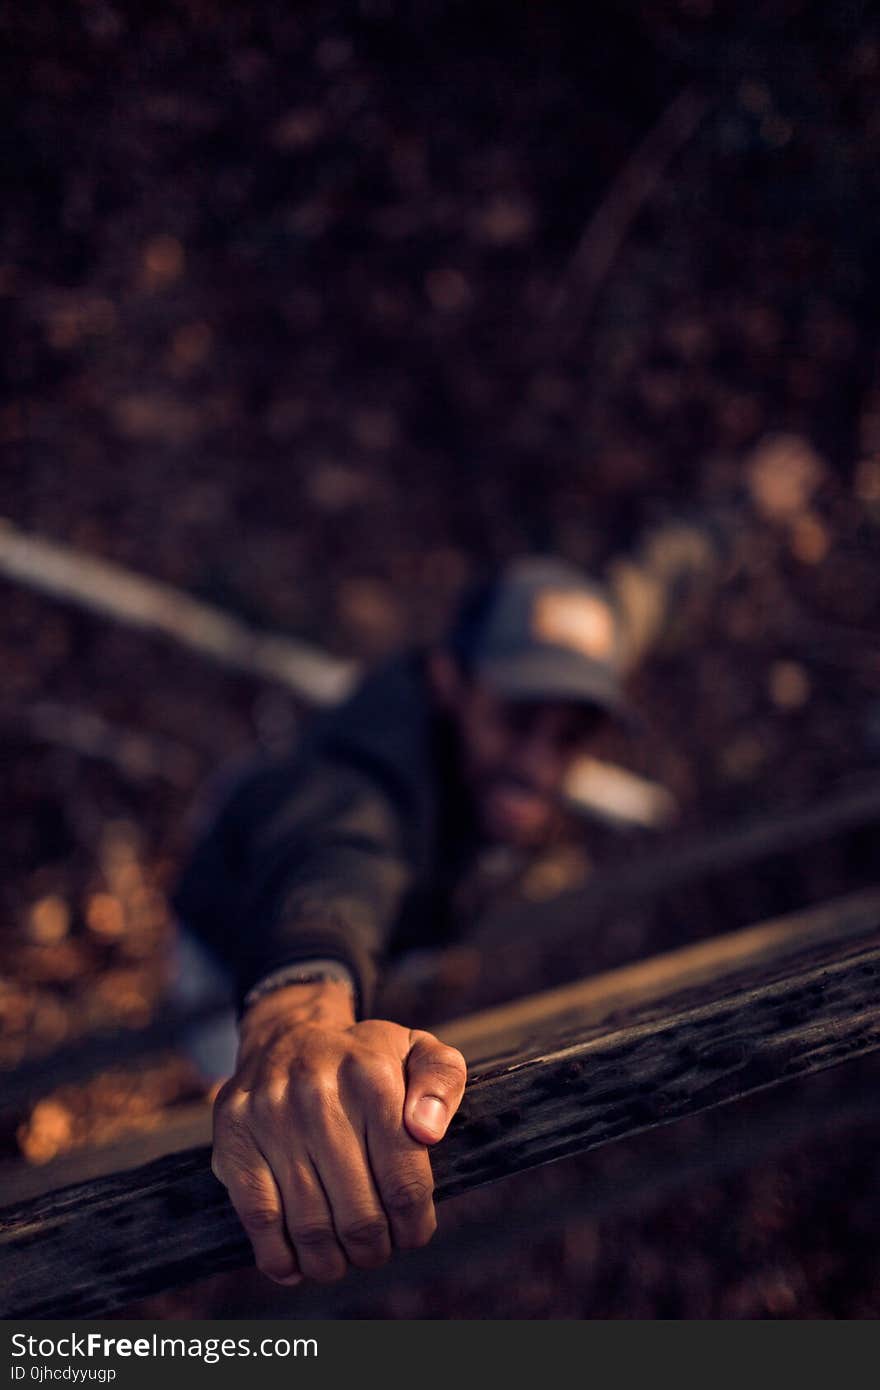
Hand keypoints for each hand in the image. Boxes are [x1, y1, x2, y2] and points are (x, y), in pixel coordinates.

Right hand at [210, 980, 466, 1284]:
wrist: (290, 1036)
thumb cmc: (365, 1060)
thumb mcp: (418, 1050)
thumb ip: (442, 1081)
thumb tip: (428, 1131)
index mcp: (372, 1077)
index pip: (404, 1183)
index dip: (415, 1224)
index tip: (414, 1232)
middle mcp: (318, 1094)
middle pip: (359, 1215)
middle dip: (375, 1248)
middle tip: (377, 1249)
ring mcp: (271, 1117)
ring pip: (310, 1226)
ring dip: (331, 1262)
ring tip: (343, 1259)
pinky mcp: (235, 1139)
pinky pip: (259, 1218)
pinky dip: (279, 1257)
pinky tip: (296, 1266)